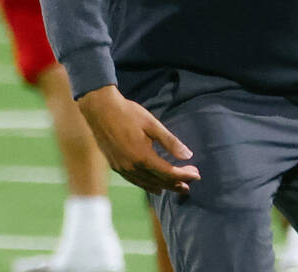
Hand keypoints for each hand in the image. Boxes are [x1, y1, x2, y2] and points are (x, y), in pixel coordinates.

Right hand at [76, 85, 200, 194]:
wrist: (100, 110)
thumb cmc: (128, 114)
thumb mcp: (153, 124)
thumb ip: (170, 142)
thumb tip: (188, 155)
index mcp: (142, 156)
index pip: (168, 173)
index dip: (184, 175)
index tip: (197, 175)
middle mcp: (131, 167)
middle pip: (158, 181)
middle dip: (176, 184)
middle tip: (190, 185)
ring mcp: (121, 168)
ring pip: (146, 184)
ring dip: (163, 187)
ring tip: (176, 188)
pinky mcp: (115, 166)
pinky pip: (135, 181)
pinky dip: (147, 185)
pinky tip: (154, 186)